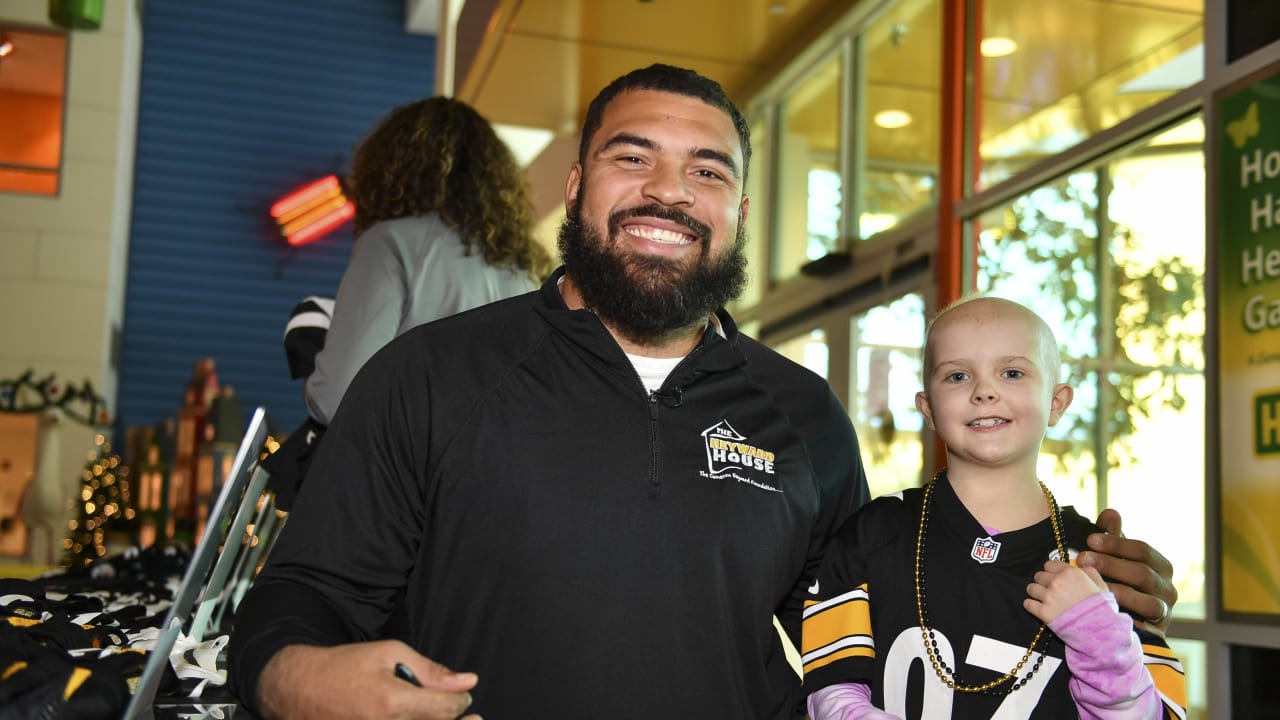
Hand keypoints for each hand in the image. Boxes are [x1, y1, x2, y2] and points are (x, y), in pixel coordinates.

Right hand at [258, 640, 479, 718]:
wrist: (299, 688)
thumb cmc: (343, 667)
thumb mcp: (390, 654)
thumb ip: (432, 671)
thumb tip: (469, 681)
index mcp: (391, 702)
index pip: (447, 710)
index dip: (460, 701)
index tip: (459, 695)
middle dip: (451, 718)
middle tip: (456, 710)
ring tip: (432, 714)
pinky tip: (413, 718)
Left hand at [1024, 560, 1105, 623]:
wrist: (1100, 630)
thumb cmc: (1102, 609)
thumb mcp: (1102, 585)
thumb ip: (1089, 572)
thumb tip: (1079, 566)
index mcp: (1071, 573)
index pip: (1049, 564)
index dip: (1051, 571)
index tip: (1054, 577)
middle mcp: (1057, 582)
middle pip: (1039, 576)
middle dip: (1043, 582)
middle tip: (1050, 590)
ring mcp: (1049, 597)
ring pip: (1031, 588)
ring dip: (1036, 593)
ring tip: (1043, 599)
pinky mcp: (1043, 612)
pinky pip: (1028, 604)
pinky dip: (1031, 605)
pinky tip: (1037, 608)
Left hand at [1079, 508, 1177, 633]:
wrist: (1128, 622)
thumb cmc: (1120, 581)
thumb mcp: (1117, 558)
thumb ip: (1113, 536)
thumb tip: (1110, 513)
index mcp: (1161, 566)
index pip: (1143, 550)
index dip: (1116, 544)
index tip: (1089, 539)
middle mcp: (1168, 589)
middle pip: (1142, 574)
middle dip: (1111, 565)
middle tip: (1082, 559)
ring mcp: (1164, 613)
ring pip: (1146, 602)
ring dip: (1117, 592)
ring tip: (1091, 586)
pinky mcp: (1156, 635)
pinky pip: (1143, 628)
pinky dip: (1125, 621)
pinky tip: (1103, 614)